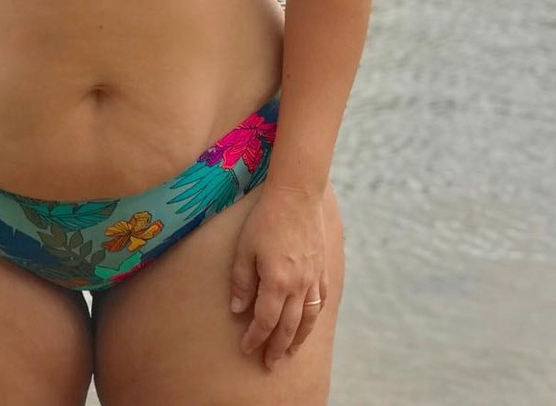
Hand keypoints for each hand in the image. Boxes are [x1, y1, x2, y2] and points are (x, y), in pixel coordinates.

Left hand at [228, 185, 327, 369]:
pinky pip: (321, 301)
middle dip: (277, 347)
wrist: (296, 195)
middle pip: (289, 326)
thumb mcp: (245, 248)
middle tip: (269, 363)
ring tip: (290, 353)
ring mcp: (313, 278)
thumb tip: (238, 309)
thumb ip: (242, 281)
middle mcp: (299, 285)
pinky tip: (309, 322)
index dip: (255, 337)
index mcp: (277, 282)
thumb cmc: (265, 219)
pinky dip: (314, 317)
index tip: (246, 349)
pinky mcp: (321, 268)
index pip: (265, 320)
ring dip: (298, 339)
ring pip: (308, 319)